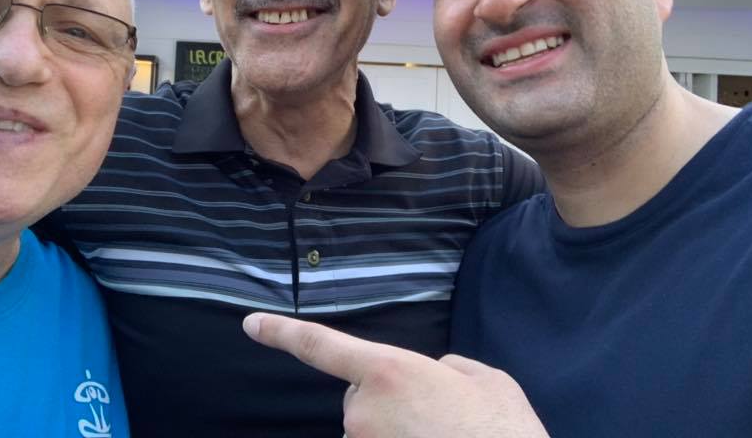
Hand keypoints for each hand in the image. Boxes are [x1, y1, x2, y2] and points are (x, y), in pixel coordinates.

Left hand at [243, 312, 547, 437]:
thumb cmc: (501, 430)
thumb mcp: (485, 378)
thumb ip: (450, 367)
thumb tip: (439, 374)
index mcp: (388, 371)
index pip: (320, 347)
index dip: (281, 333)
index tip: (250, 324)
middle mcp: (363, 412)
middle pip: (359, 398)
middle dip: (387, 402)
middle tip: (436, 417)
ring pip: (370, 432)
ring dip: (398, 432)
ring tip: (440, 436)